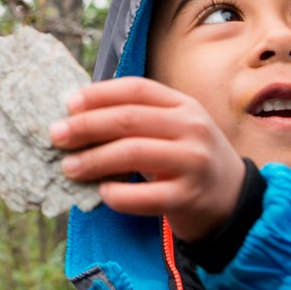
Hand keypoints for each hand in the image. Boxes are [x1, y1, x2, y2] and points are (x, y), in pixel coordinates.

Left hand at [50, 77, 244, 241]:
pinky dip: (116, 195)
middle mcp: (192, 128)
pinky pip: (143, 196)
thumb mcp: (176, 128)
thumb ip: (140, 119)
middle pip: (129, 119)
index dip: (99, 94)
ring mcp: (193, 163)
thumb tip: (80, 114)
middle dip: (86, 126)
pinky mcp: (188, 198)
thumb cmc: (191, 159)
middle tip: (56, 135)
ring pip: (132, 153)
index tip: (68, 103)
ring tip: (68, 167)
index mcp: (184, 106)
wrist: (234, 200)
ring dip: (93, 160)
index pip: (137, 89)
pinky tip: (102, 193)